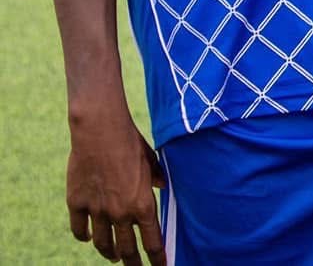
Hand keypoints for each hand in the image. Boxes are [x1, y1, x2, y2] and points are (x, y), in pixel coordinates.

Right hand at [64, 102, 163, 265]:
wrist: (100, 132)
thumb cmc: (130, 143)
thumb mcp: (152, 161)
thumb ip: (158, 177)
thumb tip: (161, 185)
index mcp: (143, 204)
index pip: (152, 242)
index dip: (158, 259)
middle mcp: (120, 213)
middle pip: (127, 249)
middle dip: (132, 263)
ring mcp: (97, 211)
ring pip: (102, 244)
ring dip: (109, 253)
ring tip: (112, 257)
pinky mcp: (77, 204)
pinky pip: (79, 230)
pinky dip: (84, 237)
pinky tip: (87, 238)